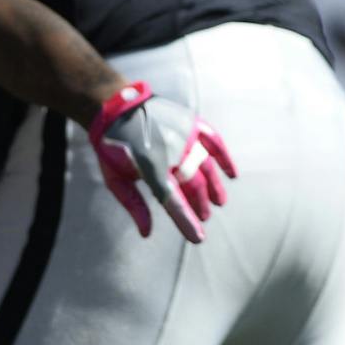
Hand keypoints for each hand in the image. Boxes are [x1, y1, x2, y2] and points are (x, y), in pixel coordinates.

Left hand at [88, 82, 236, 243]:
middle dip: (200, 204)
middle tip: (203, 215)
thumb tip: (147, 234)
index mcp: (151, 168)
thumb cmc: (112, 147)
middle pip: (194, 185)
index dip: (187, 222)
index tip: (199, 238)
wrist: (116, 106)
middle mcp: (172, 151)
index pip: (174, 201)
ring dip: (214, 186)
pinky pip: (214, 141)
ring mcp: (184, 135)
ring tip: (218, 202)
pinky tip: (232, 174)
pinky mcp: (191, 122)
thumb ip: (134, 206)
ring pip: (206, 167)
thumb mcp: (115, 179)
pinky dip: (225, 158)